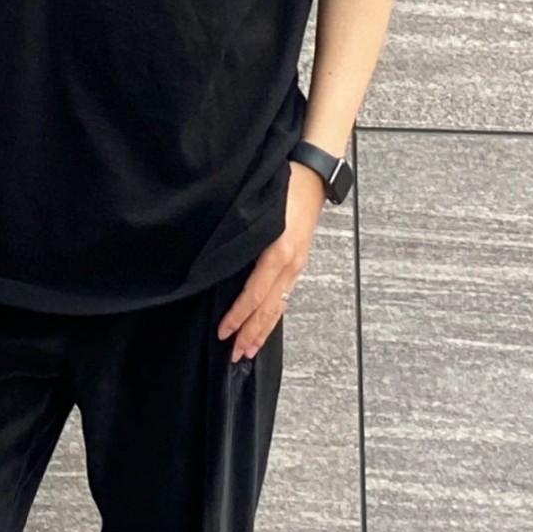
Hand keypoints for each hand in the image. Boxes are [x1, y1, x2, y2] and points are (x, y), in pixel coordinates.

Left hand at [216, 161, 327, 362]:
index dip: (238, 315)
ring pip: (279, 306)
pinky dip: (274, 315)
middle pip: (268, 308)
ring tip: (249, 350)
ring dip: (263, 330)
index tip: (223, 332)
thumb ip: (242, 238)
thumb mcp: (258, 211)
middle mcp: (290, 263)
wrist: (313, 176)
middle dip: (251, 333)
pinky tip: (265, 325)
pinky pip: (285, 296)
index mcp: (279, 252)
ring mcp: (297, 265)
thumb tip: (219, 260)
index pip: (255, 294)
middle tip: (235, 355)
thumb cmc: (281, 187)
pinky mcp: (299, 262)